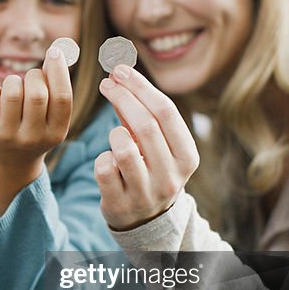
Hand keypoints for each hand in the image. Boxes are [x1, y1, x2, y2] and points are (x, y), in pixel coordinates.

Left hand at [0, 46, 73, 218]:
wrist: (9, 165)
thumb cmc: (34, 130)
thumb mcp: (50, 119)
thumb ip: (55, 90)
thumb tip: (56, 53)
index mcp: (56, 133)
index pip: (63, 97)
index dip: (59, 70)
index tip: (54, 52)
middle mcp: (33, 138)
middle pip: (37, 94)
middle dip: (34, 76)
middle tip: (31, 78)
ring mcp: (7, 137)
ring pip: (12, 92)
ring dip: (13, 80)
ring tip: (14, 87)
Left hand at [94, 65, 198, 230]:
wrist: (144, 219)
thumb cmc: (149, 168)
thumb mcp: (156, 144)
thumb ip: (140, 112)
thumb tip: (119, 73)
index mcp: (187, 156)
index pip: (166, 112)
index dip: (140, 87)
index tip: (120, 70)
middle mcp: (172, 176)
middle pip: (145, 125)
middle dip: (123, 98)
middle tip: (106, 83)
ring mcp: (147, 193)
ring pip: (123, 148)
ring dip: (114, 133)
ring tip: (115, 135)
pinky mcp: (121, 204)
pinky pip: (103, 168)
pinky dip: (101, 158)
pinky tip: (108, 162)